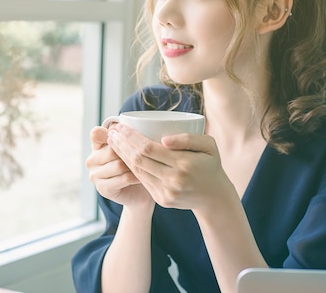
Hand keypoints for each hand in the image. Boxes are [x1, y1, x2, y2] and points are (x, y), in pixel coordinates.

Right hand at [87, 126, 153, 209]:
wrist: (139, 191)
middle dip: (130, 152)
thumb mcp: (133, 147)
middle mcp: (92, 160)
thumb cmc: (137, 164)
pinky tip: (145, 176)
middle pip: (111, 150)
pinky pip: (123, 179)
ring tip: (148, 165)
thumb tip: (124, 123)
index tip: (125, 133)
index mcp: (96, 145)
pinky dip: (136, 177)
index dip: (110, 132)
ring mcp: (95, 175)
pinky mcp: (103, 189)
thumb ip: (129, 135)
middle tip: (146, 154)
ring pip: (118, 165)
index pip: (96, 133)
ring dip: (135, 165)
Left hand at [107, 124, 233, 210]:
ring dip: (122, 155)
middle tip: (111, 132)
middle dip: (122, 144)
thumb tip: (164, 139)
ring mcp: (166, 192)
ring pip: (137, 171)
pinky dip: (131, 167)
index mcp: (184, 164)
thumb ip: (188, 139)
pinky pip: (142, 180)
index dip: (131, 137)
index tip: (120, 126)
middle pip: (139, 159)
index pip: (149, 148)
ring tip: (113, 142)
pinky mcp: (162, 200)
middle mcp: (173, 180)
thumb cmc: (211, 165)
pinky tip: (123, 156)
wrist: (215, 197)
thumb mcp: (209, 145)